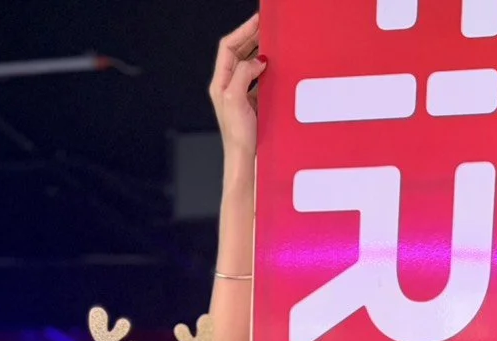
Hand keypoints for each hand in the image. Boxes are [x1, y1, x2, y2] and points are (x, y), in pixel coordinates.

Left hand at [209, 14, 264, 161]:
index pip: (228, 47)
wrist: (246, 163)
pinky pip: (259, 81)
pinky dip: (267, 71)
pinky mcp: (253, 106)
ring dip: (261, 53)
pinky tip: (276, 69)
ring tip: (273, 43)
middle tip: (268, 27)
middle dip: (252, 38)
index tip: (258, 21)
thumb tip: (256, 60)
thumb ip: (243, 74)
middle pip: (239, 53)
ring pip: (250, 66)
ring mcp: (241, 96)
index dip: (243, 31)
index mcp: (220, 83)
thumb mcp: (235, 100)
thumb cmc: (238, 138)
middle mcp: (228, 87)